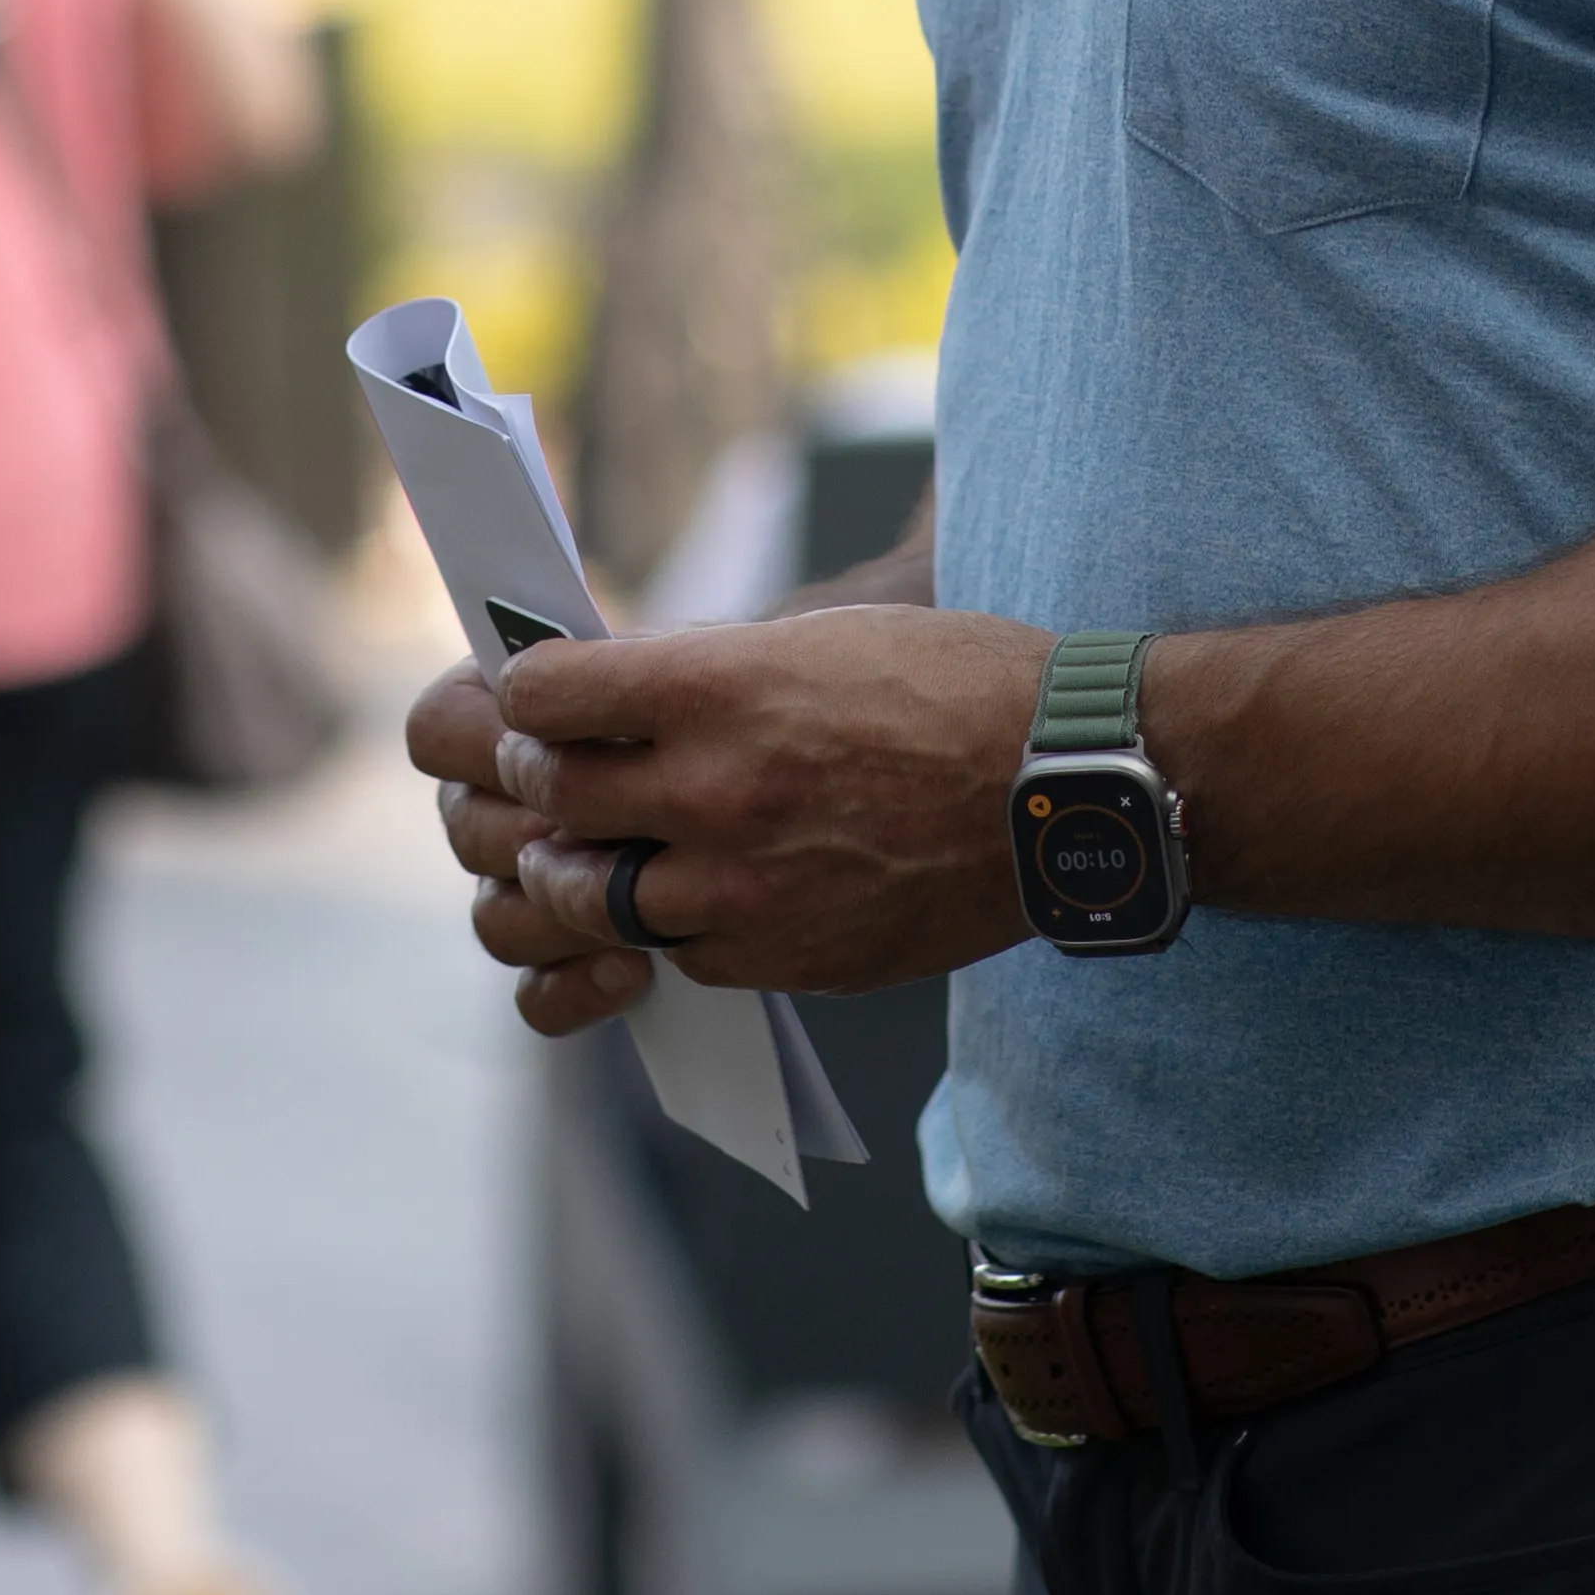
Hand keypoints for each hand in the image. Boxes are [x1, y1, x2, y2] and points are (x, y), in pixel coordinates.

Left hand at [403, 608, 1048, 1035]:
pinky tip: (681, 901)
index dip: (524, 695)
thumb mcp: (815, 638)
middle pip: (546, 799)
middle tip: (541, 776)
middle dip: (525, 785)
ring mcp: (745, 883)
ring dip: (566, 879)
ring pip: (584, 902)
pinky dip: (661, 931)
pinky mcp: (785, 955)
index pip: (541, 697)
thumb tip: (611, 699)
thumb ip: (703, 675)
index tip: (534, 697)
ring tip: (577, 859)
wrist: (1070, 785)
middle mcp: (716, 786)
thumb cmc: (954, 686)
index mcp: (718, 685)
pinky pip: (676, 955)